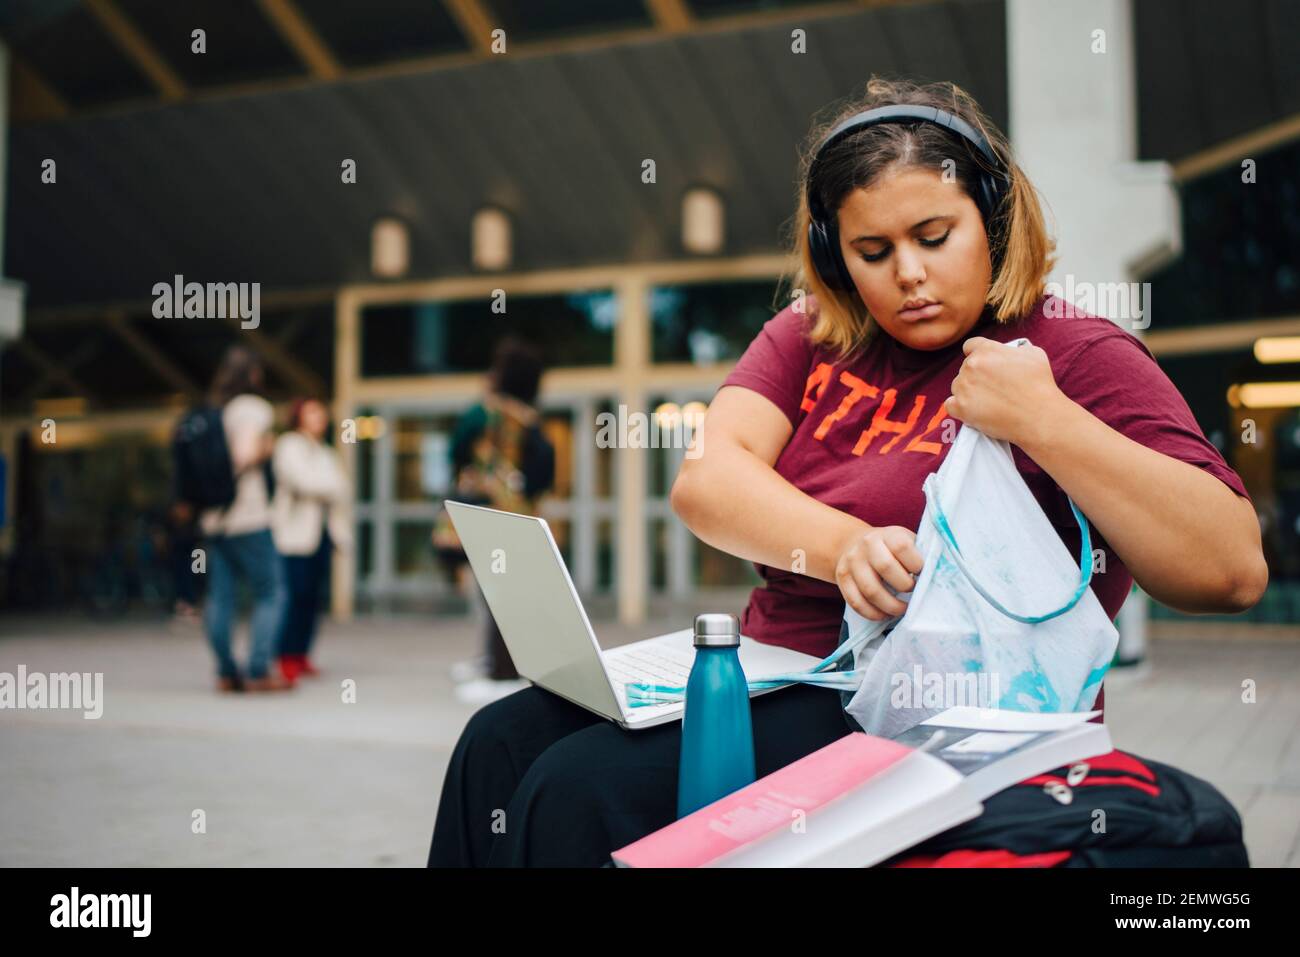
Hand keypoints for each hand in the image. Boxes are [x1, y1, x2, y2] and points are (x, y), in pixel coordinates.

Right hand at [835, 525, 923, 620]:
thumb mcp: (905, 541)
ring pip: (870, 590)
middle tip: (912, 591)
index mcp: (888, 534)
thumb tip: (937, 577)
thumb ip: (920, 554)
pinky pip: (856, 602)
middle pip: (885, 567)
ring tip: (902, 609)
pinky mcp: (842, 579)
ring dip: (890, 606)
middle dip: (904, 586)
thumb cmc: (890, 548)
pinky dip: (873, 613)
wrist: (855, 543)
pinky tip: (884, 614)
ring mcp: (852, 562)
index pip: (902, 547)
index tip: (922, 574)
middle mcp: (867, 545)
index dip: (916, 564)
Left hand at [946, 337, 1064, 446]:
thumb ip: (1015, 349)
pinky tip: (974, 412)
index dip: (976, 356)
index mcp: (986, 349)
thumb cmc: (1039, 385)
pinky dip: (959, 409)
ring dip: (967, 393)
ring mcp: (964, 386)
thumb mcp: (1033, 353)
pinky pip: (950, 405)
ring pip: (957, 387)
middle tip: (993, 390)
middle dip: (975, 377)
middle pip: (964, 369)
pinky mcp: (960, 407)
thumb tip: (1009, 352)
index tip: (984, 367)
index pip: (970, 346)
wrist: (1038, 415)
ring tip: (988, 403)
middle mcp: (971, 365)